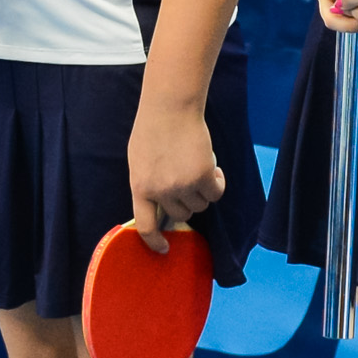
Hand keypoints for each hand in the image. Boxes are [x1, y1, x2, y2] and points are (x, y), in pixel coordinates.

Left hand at [125, 94, 227, 238]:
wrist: (170, 108)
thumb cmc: (152, 130)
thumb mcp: (139, 161)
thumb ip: (147, 184)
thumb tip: (159, 205)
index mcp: (140, 188)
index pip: (145, 225)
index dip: (155, 241)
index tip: (164, 249)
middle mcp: (161, 191)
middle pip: (181, 214)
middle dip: (187, 202)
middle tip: (188, 181)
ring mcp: (182, 185)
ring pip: (200, 205)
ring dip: (203, 191)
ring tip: (198, 168)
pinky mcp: (203, 176)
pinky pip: (215, 193)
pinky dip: (218, 183)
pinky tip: (214, 169)